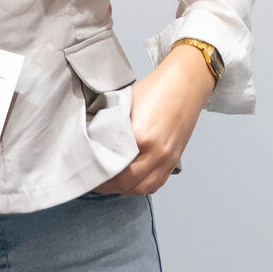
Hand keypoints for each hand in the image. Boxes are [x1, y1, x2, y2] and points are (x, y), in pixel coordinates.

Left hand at [94, 44, 214, 195]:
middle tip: (93, 180)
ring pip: (143, 188)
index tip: (86, 172)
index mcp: (142, 137)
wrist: (186, 81)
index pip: (114, 168)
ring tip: (110, 182)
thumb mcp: (125, 105)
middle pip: (128, 184)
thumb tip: (95, 142)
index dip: (98, 174)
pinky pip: (157, 182)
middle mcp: (157, 153)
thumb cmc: (156, 88)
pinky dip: (142, 186)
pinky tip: (130, 181)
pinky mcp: (175, 159)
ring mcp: (169, 158)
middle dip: (108, 186)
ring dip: (125, 189)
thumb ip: (112, 127)